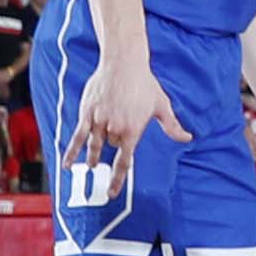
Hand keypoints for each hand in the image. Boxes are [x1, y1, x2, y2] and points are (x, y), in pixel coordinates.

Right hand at [66, 53, 175, 173]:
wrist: (123, 63)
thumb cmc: (144, 83)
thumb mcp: (162, 105)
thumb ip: (172, 126)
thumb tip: (187, 138)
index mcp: (132, 130)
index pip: (124, 161)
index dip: (117, 179)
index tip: (111, 193)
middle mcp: (114, 128)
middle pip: (111, 146)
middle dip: (115, 141)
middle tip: (119, 126)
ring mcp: (99, 121)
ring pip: (96, 144)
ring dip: (94, 155)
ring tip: (93, 165)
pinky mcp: (87, 113)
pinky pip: (77, 137)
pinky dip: (71, 152)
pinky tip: (67, 164)